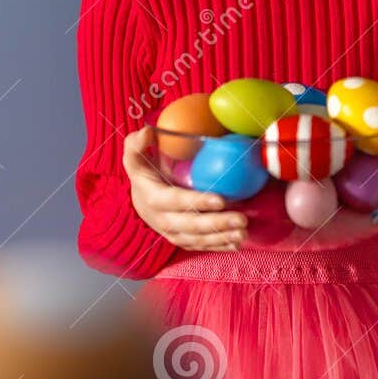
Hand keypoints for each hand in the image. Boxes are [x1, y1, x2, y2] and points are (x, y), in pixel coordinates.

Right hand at [122, 126, 247, 250]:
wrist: (139, 200)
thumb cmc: (143, 173)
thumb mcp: (134, 156)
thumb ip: (137, 143)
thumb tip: (147, 131)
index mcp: (153, 198)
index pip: (176, 201)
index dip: (197, 202)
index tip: (221, 200)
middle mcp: (162, 220)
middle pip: (191, 225)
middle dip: (217, 224)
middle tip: (241, 219)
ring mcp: (172, 233)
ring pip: (198, 239)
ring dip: (222, 238)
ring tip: (243, 233)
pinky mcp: (181, 240)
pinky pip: (200, 246)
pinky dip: (218, 247)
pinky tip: (236, 244)